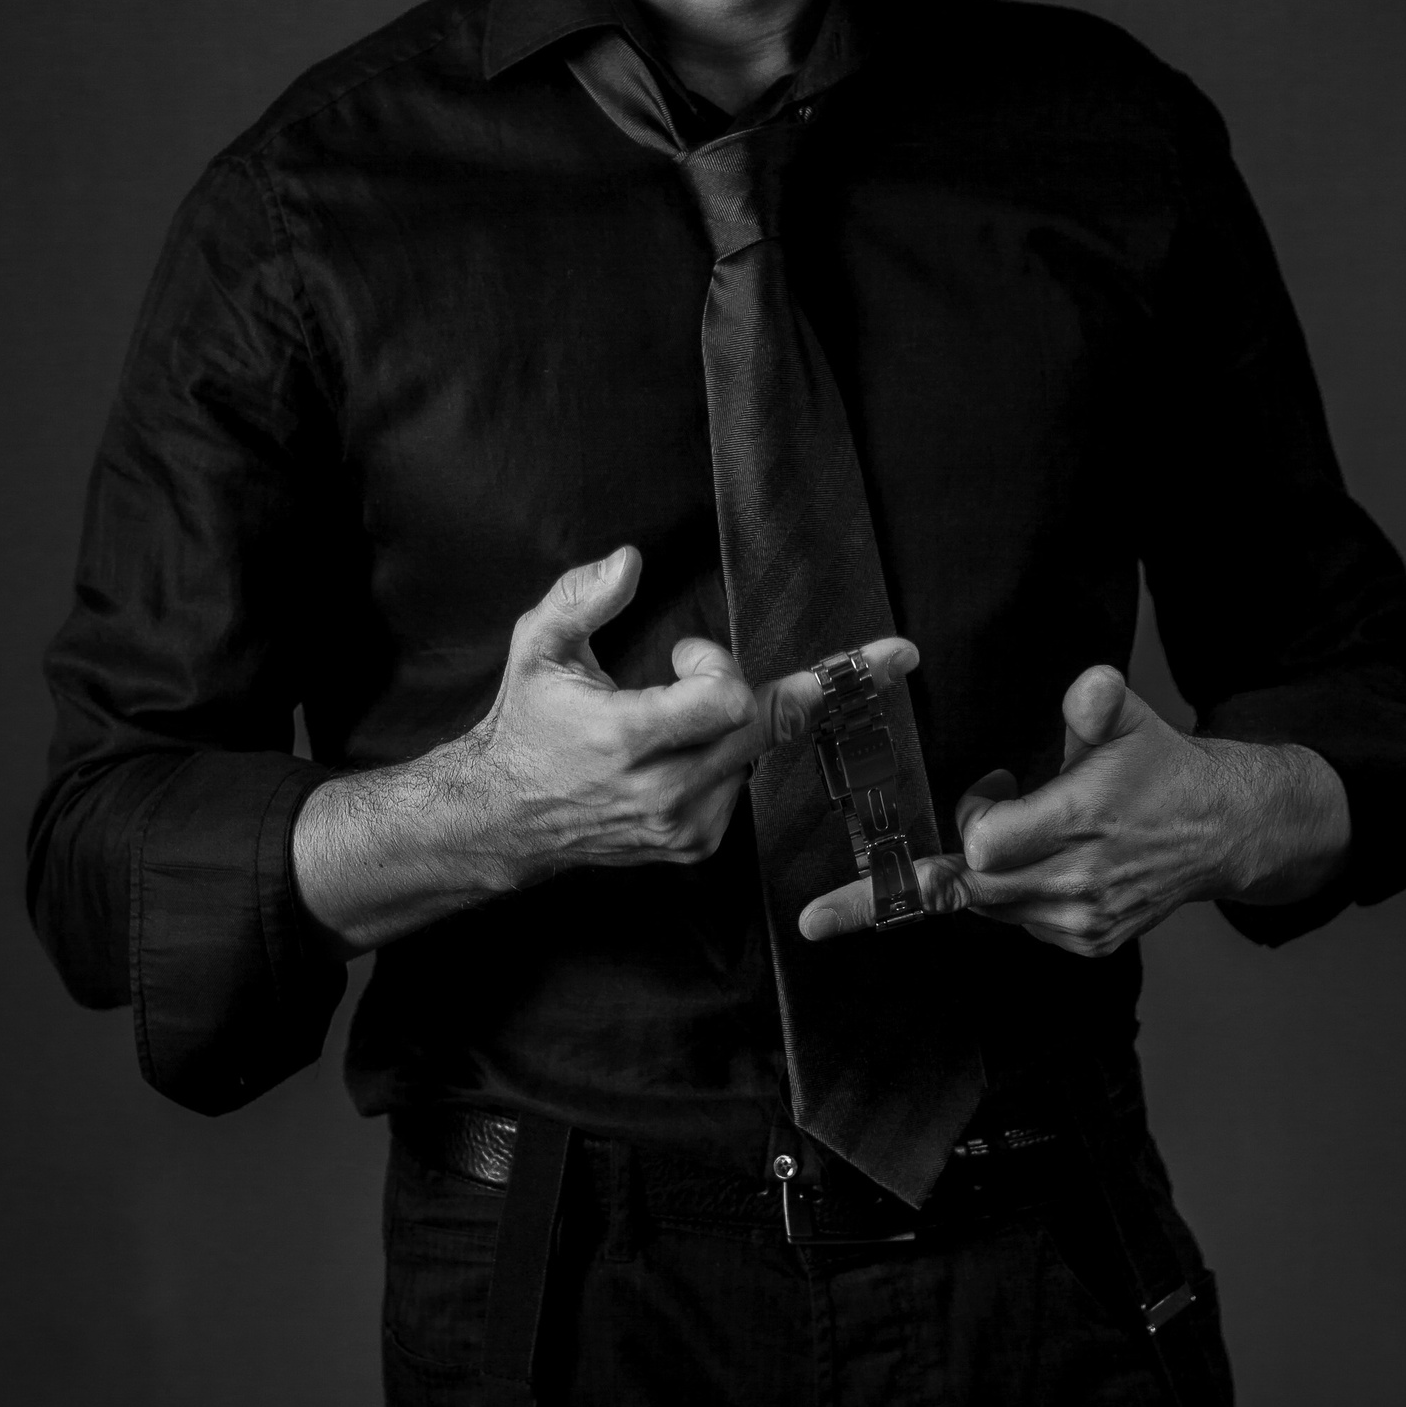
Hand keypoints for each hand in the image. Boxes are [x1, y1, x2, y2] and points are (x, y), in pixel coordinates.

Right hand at [292, 544, 916, 952]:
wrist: (504, 819)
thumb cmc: (526, 722)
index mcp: (624, 738)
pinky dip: (727, 755)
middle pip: (768, 727)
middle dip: (822, 685)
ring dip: (740, 718)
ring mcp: (683, 825)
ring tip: (676, 710)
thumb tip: (631, 560)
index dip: (720, 667)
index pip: (726, 702)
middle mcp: (663, 790)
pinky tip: (679, 751)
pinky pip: (740, 783)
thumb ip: (580, 598)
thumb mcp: (537, 648)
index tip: (692, 652)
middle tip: (901, 655)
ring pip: (754, 753)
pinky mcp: (696, 846)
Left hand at [798, 663, 1348, 954]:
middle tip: (875, 875)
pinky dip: (1009, 897)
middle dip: (938, 866)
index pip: (984, 845)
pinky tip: (1037, 864)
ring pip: (989, 908)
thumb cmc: (1163, 770)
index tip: (994, 789)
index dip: (973, 818)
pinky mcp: (1085, 942)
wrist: (1221, 831)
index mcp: (1085, 821)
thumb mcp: (1132, 720)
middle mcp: (1080, 880)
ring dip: (978, 877)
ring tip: (1011, 836)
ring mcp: (1082, 919)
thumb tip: (1087, 687)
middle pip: (971, 887)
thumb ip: (1099, 701)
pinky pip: (1017, 923)